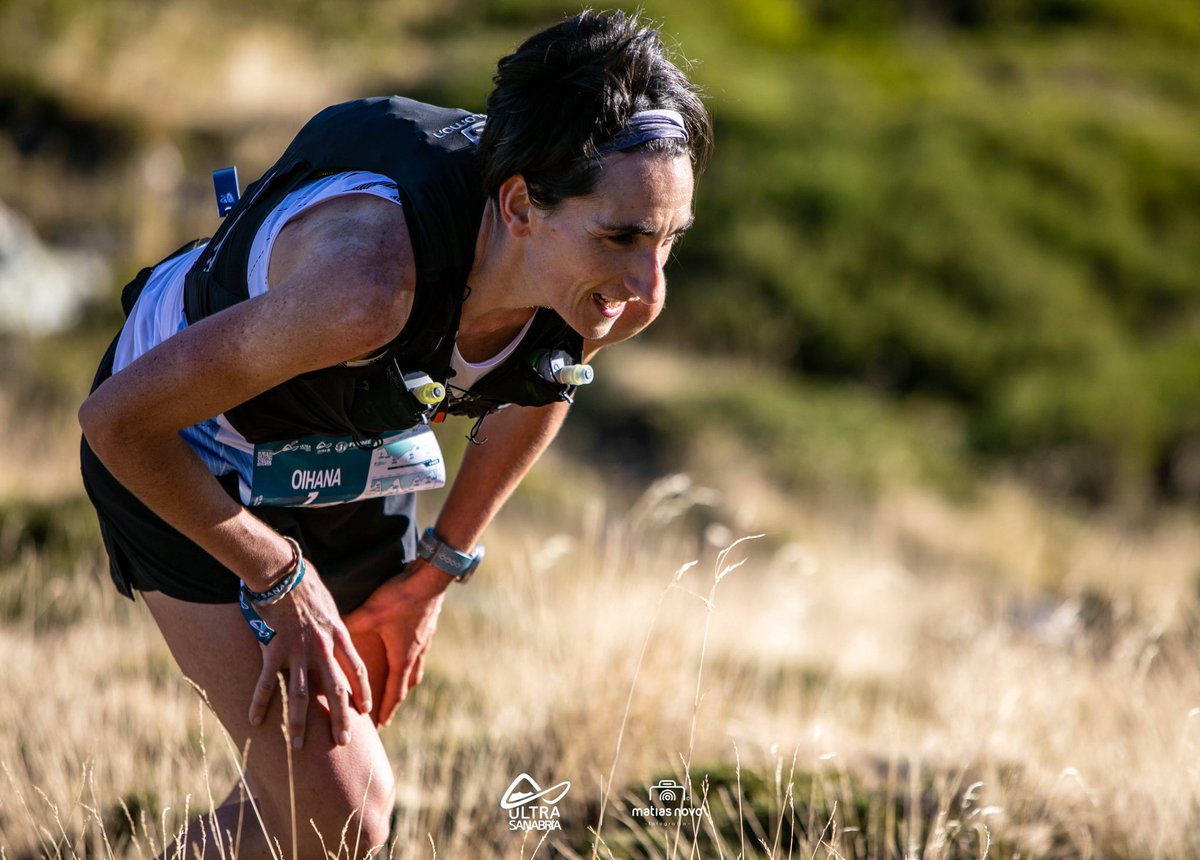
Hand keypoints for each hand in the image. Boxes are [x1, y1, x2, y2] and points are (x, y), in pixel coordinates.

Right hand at [247, 565, 372, 749]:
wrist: (282, 570)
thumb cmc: (305, 582)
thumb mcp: (328, 605)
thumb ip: (332, 625)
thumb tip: (335, 636)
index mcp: (339, 635)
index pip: (358, 670)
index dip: (363, 692)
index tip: (365, 711)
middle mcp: (323, 647)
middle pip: (337, 690)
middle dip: (340, 719)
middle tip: (343, 742)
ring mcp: (299, 650)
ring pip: (302, 695)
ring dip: (300, 723)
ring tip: (298, 746)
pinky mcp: (274, 649)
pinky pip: (268, 682)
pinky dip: (260, 702)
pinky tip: (255, 720)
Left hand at [344, 560, 449, 725]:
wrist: (430, 578)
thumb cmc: (401, 597)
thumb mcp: (371, 613)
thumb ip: (350, 626)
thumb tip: (327, 637)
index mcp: (402, 656)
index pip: (394, 691)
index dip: (386, 710)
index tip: (380, 726)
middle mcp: (415, 653)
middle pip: (407, 684)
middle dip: (395, 700)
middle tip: (386, 713)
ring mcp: (424, 641)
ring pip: (415, 669)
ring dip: (405, 682)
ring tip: (397, 688)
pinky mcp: (428, 628)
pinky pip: (419, 654)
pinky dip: (411, 662)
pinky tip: (406, 653)